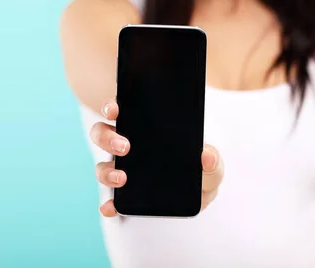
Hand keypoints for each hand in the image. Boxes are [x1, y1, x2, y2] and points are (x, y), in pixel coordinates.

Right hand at [90, 99, 224, 216]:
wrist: (200, 199)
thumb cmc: (203, 173)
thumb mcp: (213, 165)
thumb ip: (214, 160)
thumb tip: (206, 154)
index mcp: (146, 131)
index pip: (122, 112)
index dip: (112, 107)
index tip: (114, 110)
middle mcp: (128, 146)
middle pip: (103, 134)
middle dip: (107, 138)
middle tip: (124, 147)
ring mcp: (123, 170)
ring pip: (101, 164)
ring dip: (105, 171)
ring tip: (121, 178)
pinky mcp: (123, 196)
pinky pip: (109, 199)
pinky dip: (107, 203)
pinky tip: (110, 207)